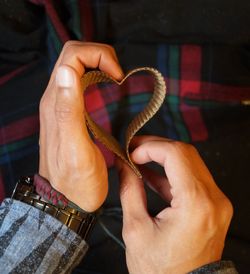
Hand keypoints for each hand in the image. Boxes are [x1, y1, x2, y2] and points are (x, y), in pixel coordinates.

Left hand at [39, 41, 122, 211]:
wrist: (66, 199)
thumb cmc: (76, 181)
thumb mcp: (75, 150)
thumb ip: (68, 111)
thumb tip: (67, 71)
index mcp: (57, 104)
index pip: (72, 57)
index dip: (98, 56)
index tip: (118, 76)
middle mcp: (55, 99)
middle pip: (72, 56)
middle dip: (99, 55)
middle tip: (118, 75)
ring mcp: (61, 105)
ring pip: (75, 66)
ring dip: (98, 63)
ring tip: (115, 79)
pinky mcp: (69, 112)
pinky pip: (79, 81)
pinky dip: (95, 75)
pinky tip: (107, 88)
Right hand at [117, 136, 232, 273]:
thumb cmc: (161, 271)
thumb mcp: (136, 229)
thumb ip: (129, 190)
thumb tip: (123, 165)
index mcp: (196, 204)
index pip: (176, 154)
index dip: (151, 147)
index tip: (131, 152)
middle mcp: (213, 199)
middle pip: (186, 153)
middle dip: (157, 147)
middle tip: (134, 149)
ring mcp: (217, 201)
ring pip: (190, 162)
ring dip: (163, 158)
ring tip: (139, 158)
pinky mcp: (213, 205)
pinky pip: (192, 178)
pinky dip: (171, 173)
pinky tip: (150, 174)